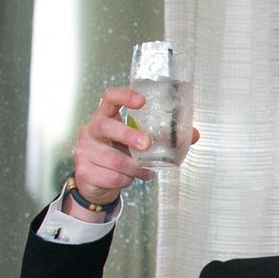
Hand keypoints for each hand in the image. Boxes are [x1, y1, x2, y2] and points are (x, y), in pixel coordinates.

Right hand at [69, 88, 200, 211]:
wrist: (96, 181)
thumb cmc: (119, 154)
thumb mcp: (136, 142)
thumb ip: (162, 137)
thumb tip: (194, 135)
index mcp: (105, 116)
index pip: (109, 98)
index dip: (124, 96)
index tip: (141, 101)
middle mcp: (91, 130)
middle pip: (107, 127)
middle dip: (128, 136)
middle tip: (146, 144)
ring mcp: (85, 150)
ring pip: (115, 160)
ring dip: (135, 168)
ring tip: (144, 170)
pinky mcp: (84, 171)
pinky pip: (113, 177)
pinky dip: (127, 180)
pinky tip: (130, 178)